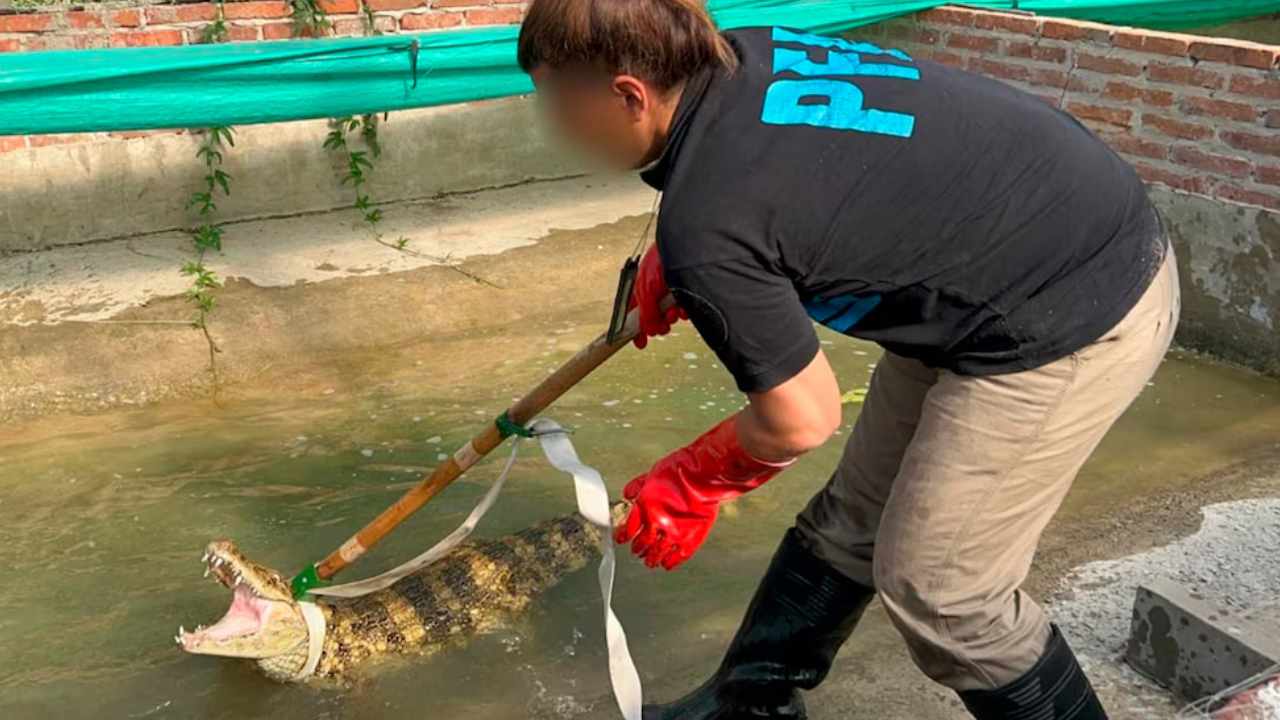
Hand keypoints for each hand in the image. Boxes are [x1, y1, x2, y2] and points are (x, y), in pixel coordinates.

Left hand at [614, 415, 792, 569]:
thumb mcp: (653, 473)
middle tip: (637, 552)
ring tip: (650, 562)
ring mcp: (674, 533)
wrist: (705, 474)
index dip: (624, 535)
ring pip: (658, 553)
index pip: (629, 528)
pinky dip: (671, 562)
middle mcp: (656, 523)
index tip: (622, 539)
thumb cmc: (681, 469)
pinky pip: (678, 557)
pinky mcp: (691, 538)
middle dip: (638, 549)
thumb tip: (628, 493)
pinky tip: (667, 565)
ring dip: (651, 559)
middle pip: (642, 544)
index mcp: (644, 507)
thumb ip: (639, 486)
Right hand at [629, 244, 686, 349]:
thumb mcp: (646, 290)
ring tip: (675, 313)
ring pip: (671, 313)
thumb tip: (650, 331)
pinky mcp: (688, 288)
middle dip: (659, 323)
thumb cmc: (662, 261)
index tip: (640, 343)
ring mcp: (672, 289)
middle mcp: (656, 289)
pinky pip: (685, 306)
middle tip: (664, 327)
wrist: (686, 246)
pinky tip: (685, 307)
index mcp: (641, 287)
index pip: (634, 313)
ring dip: (672, 317)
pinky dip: (685, 310)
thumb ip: (645, 313)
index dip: (636, 328)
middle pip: (654, 316)